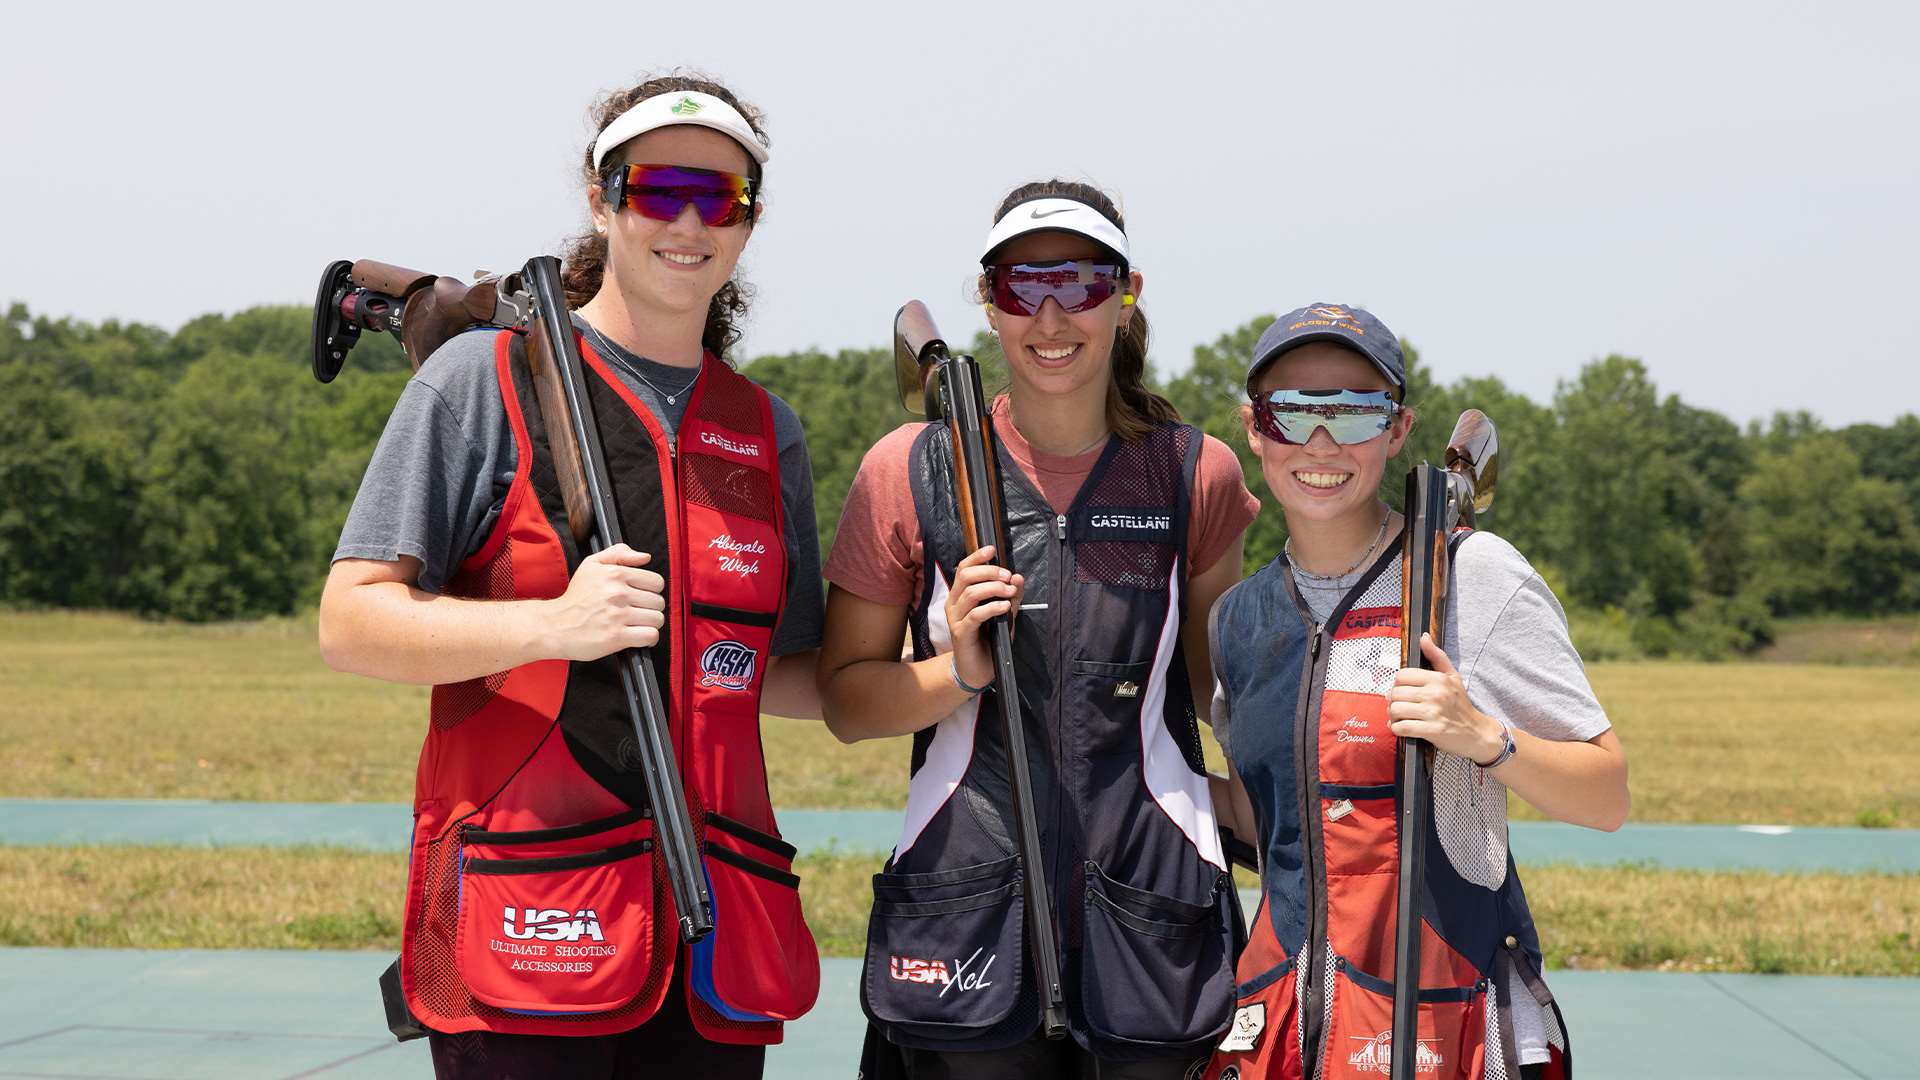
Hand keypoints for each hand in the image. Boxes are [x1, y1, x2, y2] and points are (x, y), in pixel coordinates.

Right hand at [540, 544, 666, 660]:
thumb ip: (619, 554)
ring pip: (657, 619)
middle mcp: (617, 592)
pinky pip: (650, 636)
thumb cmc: (574, 598)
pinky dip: (648, 638)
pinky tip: (636, 636)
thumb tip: (644, 557)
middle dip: (650, 608)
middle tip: (635, 612)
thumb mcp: (591, 565)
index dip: (651, 591)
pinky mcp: (616, 636)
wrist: (553, 626)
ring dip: (649, 624)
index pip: (656, 582)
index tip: (640, 597)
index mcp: (615, 574)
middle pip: (658, 602)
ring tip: (635, 624)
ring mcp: (617, 615)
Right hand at [944, 545, 1023, 689]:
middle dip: (989, 572)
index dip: (976, 557)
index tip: (992, 549)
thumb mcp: (1004, 615)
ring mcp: (956, 619)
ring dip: (993, 588)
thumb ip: (1010, 596)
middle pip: (965, 576)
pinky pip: (975, 615)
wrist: (977, 670)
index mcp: (960, 595)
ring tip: (1009, 592)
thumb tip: (1018, 577)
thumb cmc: (989, 640)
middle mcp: (954, 604)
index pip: (963, 568)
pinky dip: (992, 608)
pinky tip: (1004, 607)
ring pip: (970, 593)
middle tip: (1007, 576)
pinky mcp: (961, 634)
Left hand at [1388, 633, 1505, 764]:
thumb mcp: (1453, 677)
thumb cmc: (1461, 704)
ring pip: (1395, 710)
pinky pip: (1401, 728)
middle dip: (1392, 701)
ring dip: (1393, 716)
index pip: (1402, 676)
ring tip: (1399, 717)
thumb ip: (1436, 656)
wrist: (1477, 732)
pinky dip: (1397, 729)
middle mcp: (1435, 694)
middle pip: (1395, 693)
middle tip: (1398, 706)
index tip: (1402, 691)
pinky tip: (1402, 728)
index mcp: (1438, 679)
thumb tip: (1423, 637)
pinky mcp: (1431, 731)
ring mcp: (1433, 713)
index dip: (1397, 684)